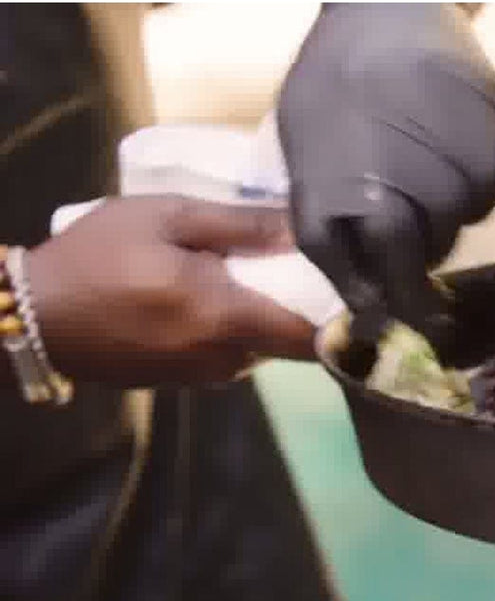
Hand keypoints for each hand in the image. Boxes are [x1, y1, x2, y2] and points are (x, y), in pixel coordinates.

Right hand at [25, 196, 315, 387]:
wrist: (32, 315)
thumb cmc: (98, 255)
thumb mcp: (167, 217)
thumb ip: (241, 224)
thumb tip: (303, 225)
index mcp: (224, 317)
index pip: (311, 334)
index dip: (342, 316)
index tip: (356, 289)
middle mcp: (223, 358)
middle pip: (292, 347)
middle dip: (308, 315)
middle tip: (310, 276)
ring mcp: (201, 377)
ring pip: (261, 353)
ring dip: (267, 323)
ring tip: (261, 280)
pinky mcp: (181, 382)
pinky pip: (229, 358)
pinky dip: (236, 333)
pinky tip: (218, 300)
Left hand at [277, 3, 494, 331]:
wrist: (389, 3)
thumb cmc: (335, 78)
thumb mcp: (305, 142)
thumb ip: (325, 209)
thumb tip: (359, 282)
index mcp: (331, 176)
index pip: (350, 263)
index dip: (368, 297)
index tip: (381, 317)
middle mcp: (390, 174)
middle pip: (411, 253)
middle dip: (409, 267)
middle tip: (408, 257)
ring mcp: (443, 154)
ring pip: (455, 228)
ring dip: (444, 228)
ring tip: (427, 195)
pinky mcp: (487, 135)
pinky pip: (488, 195)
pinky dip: (473, 196)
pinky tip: (453, 169)